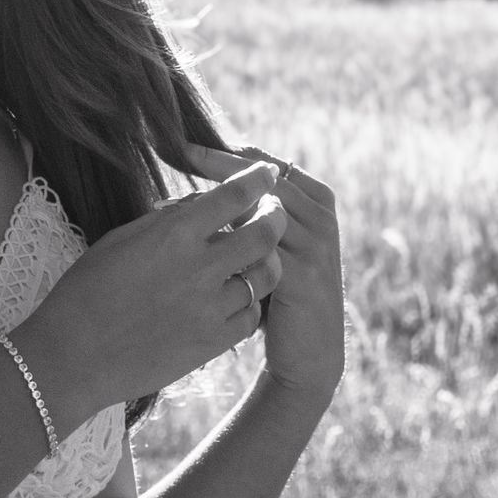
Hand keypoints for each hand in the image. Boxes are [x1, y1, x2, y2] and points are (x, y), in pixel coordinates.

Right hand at [20, 157, 288, 423]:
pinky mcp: (214, 343)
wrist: (73, 357)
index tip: (267, 173)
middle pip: (265, 233)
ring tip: (256, 258)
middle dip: (276, 216)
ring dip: (266, 261)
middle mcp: (199, 267)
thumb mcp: (121, 239)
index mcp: (173, 234)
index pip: (235, 195)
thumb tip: (203, 202)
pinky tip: (236, 297)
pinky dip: (250, 302)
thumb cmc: (87, 291)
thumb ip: (167, 219)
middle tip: (274, 213)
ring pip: (266, 276)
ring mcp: (210, 308)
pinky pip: (252, 315)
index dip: (258, 179)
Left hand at [179, 141, 345, 403]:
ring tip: (175, 189)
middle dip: (219, 163)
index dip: (229, 153)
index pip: (269, 164)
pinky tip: (192, 237)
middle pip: (264, 178)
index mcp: (318, 203)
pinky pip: (260, 247)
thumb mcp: (275, 247)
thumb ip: (256, 215)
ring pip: (260, 208)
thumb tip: (212, 183)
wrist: (309, 354)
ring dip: (219, 198)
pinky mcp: (302, 278)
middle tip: (178, 149)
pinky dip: (227, 239)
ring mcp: (316, 248)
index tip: (186, 143)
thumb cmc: (283, 295)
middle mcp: (321, 219)